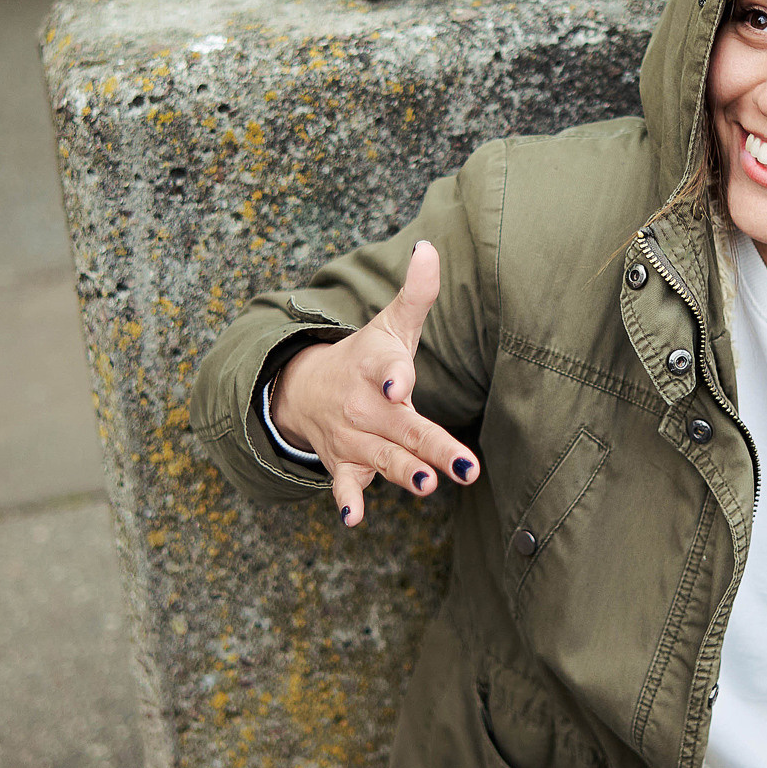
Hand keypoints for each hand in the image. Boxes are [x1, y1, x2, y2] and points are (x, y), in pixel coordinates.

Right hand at [269, 240, 480, 526]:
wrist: (305, 388)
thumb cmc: (366, 357)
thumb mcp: (390, 324)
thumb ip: (417, 292)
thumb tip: (430, 247)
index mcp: (376, 367)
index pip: (387, 369)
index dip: (394, 376)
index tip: (401, 384)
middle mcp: (365, 405)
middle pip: (402, 427)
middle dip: (429, 447)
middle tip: (460, 467)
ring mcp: (354, 438)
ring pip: (383, 458)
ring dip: (402, 473)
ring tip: (428, 486)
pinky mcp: (344, 465)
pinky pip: (343, 486)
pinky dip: (346, 502)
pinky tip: (353, 520)